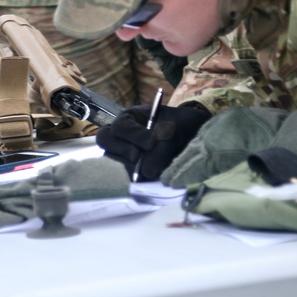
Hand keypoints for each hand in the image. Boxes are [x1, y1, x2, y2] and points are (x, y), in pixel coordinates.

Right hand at [96, 104, 210, 180]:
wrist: (191, 139)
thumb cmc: (180, 126)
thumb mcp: (175, 129)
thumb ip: (162, 145)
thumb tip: (147, 171)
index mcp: (130, 118)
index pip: (120, 126)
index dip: (133, 135)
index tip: (151, 142)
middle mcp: (121, 136)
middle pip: (105, 140)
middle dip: (122, 149)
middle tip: (138, 156)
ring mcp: (123, 154)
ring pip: (115, 162)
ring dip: (133, 165)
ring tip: (155, 166)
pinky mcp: (131, 171)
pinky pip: (127, 177)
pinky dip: (139, 178)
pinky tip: (154, 175)